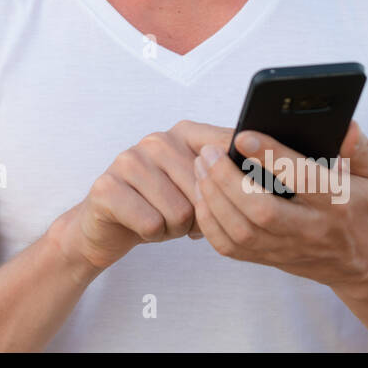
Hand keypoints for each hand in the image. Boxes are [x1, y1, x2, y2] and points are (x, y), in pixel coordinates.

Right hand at [54, 119, 234, 274]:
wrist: (108, 225)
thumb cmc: (160, 205)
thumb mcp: (198, 187)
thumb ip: (227, 175)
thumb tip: (260, 179)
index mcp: (183, 133)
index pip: (224, 149)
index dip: (236, 181)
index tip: (243, 194)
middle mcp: (156, 140)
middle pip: (204, 191)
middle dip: (198, 216)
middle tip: (181, 215)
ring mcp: (128, 160)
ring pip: (179, 211)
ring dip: (174, 228)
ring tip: (160, 219)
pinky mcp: (106, 187)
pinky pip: (151, 223)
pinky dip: (152, 234)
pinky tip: (141, 225)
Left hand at [191, 119, 367, 286]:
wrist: (362, 259)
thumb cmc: (360, 204)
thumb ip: (357, 147)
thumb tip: (345, 125)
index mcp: (339, 203)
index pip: (301, 179)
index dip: (270, 156)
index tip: (242, 135)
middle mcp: (312, 230)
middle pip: (262, 211)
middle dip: (227, 180)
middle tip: (208, 152)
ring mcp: (288, 249)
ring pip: (241, 231)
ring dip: (212, 197)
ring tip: (200, 166)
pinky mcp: (269, 260)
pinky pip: (229, 247)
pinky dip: (209, 221)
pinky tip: (202, 193)